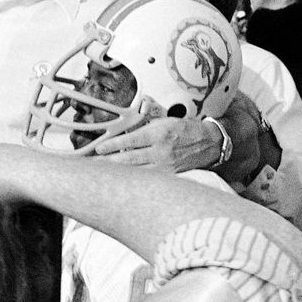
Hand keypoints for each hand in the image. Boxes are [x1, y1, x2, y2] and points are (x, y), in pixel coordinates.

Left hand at [93, 99, 249, 173]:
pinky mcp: (169, 176)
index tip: (99, 149)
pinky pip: (147, 179)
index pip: (130, 141)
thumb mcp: (166, 119)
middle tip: (91, 165)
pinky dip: (133, 180)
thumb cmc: (187, 129)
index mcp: (159, 134)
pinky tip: (122, 181)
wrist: (210, 143)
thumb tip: (128, 124)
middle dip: (108, 163)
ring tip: (101, 175)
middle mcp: (161, 152)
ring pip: (135, 173)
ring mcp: (165, 167)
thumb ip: (146, 122)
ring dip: (117, 174)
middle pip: (128, 160)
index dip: (112, 146)